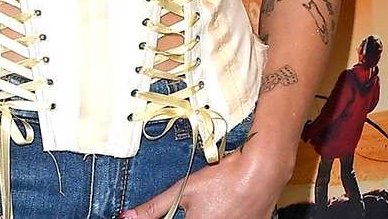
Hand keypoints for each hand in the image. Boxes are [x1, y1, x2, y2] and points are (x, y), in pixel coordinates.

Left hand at [121, 145, 282, 218]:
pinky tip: (224, 207)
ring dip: (206, 215)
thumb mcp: (183, 191)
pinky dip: (223, 216)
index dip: (165, 218)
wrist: (262, 173)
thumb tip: (125, 218)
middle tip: (196, 206)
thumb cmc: (222, 180)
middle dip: (186, 216)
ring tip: (214, 203)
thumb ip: (153, 208)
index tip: (179, 211)